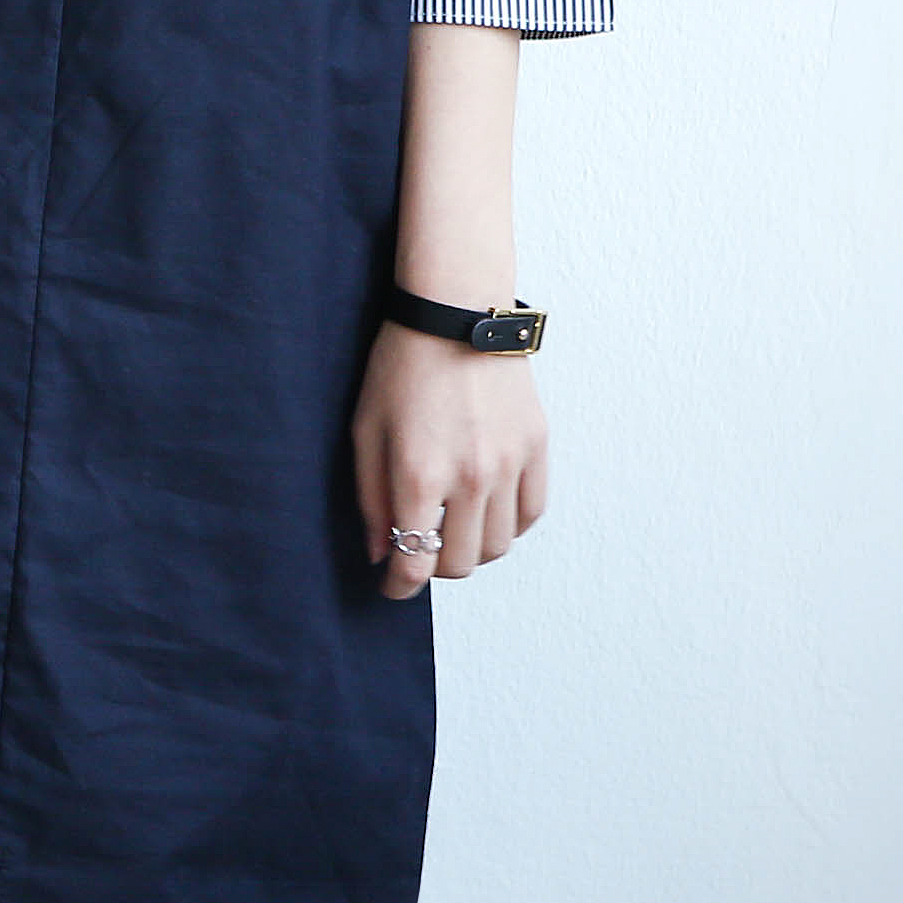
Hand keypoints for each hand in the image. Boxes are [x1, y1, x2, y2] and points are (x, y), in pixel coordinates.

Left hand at [350, 319, 548, 596]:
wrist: (455, 315)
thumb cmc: (401, 368)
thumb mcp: (366, 430)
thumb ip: (370, 498)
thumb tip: (380, 551)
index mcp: (419, 475)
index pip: (414, 562)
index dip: (399, 586)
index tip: (392, 587)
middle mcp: (470, 478)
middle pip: (460, 563)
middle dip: (433, 567)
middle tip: (419, 549)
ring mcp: (509, 464)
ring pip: (498, 546)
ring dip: (472, 549)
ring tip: (452, 529)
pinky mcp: (536, 447)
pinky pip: (530, 514)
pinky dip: (508, 525)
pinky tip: (486, 509)